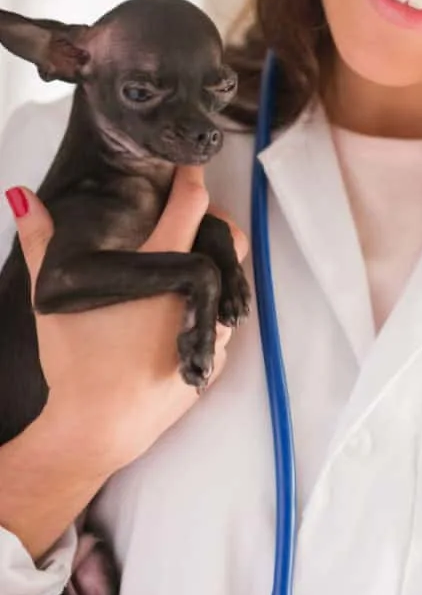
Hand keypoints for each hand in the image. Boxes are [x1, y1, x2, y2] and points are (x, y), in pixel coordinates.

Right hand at [7, 166, 248, 472]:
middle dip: (212, 220)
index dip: (192, 179)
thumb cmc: (77, 364)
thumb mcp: (53, 299)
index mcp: (163, 271)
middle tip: (185, 216)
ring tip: (177, 264)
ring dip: (209, 264)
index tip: (190, 164)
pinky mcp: (216, 356)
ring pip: (228, 279)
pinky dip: (208, 303)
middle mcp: (198, 295)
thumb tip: (20, 196)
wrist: (97, 430)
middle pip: (227, 239)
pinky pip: (223, 317)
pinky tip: (176, 308)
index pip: (191, 207)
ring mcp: (214, 327)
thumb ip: (39, 242)